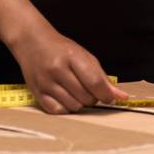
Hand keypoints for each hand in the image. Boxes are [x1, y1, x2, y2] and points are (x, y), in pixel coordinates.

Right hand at [10, 24, 130, 113]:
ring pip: (73, 107)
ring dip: (80, 104)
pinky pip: (58, 111)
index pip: (95, 82)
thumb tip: (121, 96)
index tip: (110, 97)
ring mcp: (45, 82)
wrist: (32, 42)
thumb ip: (102, 77)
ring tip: (76, 92)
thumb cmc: (61, 49)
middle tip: (88, 89)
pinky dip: (66, 108)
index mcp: (72, 57)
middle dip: (93, 98)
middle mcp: (57, 70)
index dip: (106, 94)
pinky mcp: (37, 93)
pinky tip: (65, 98)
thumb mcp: (84, 56)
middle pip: (86, 97)